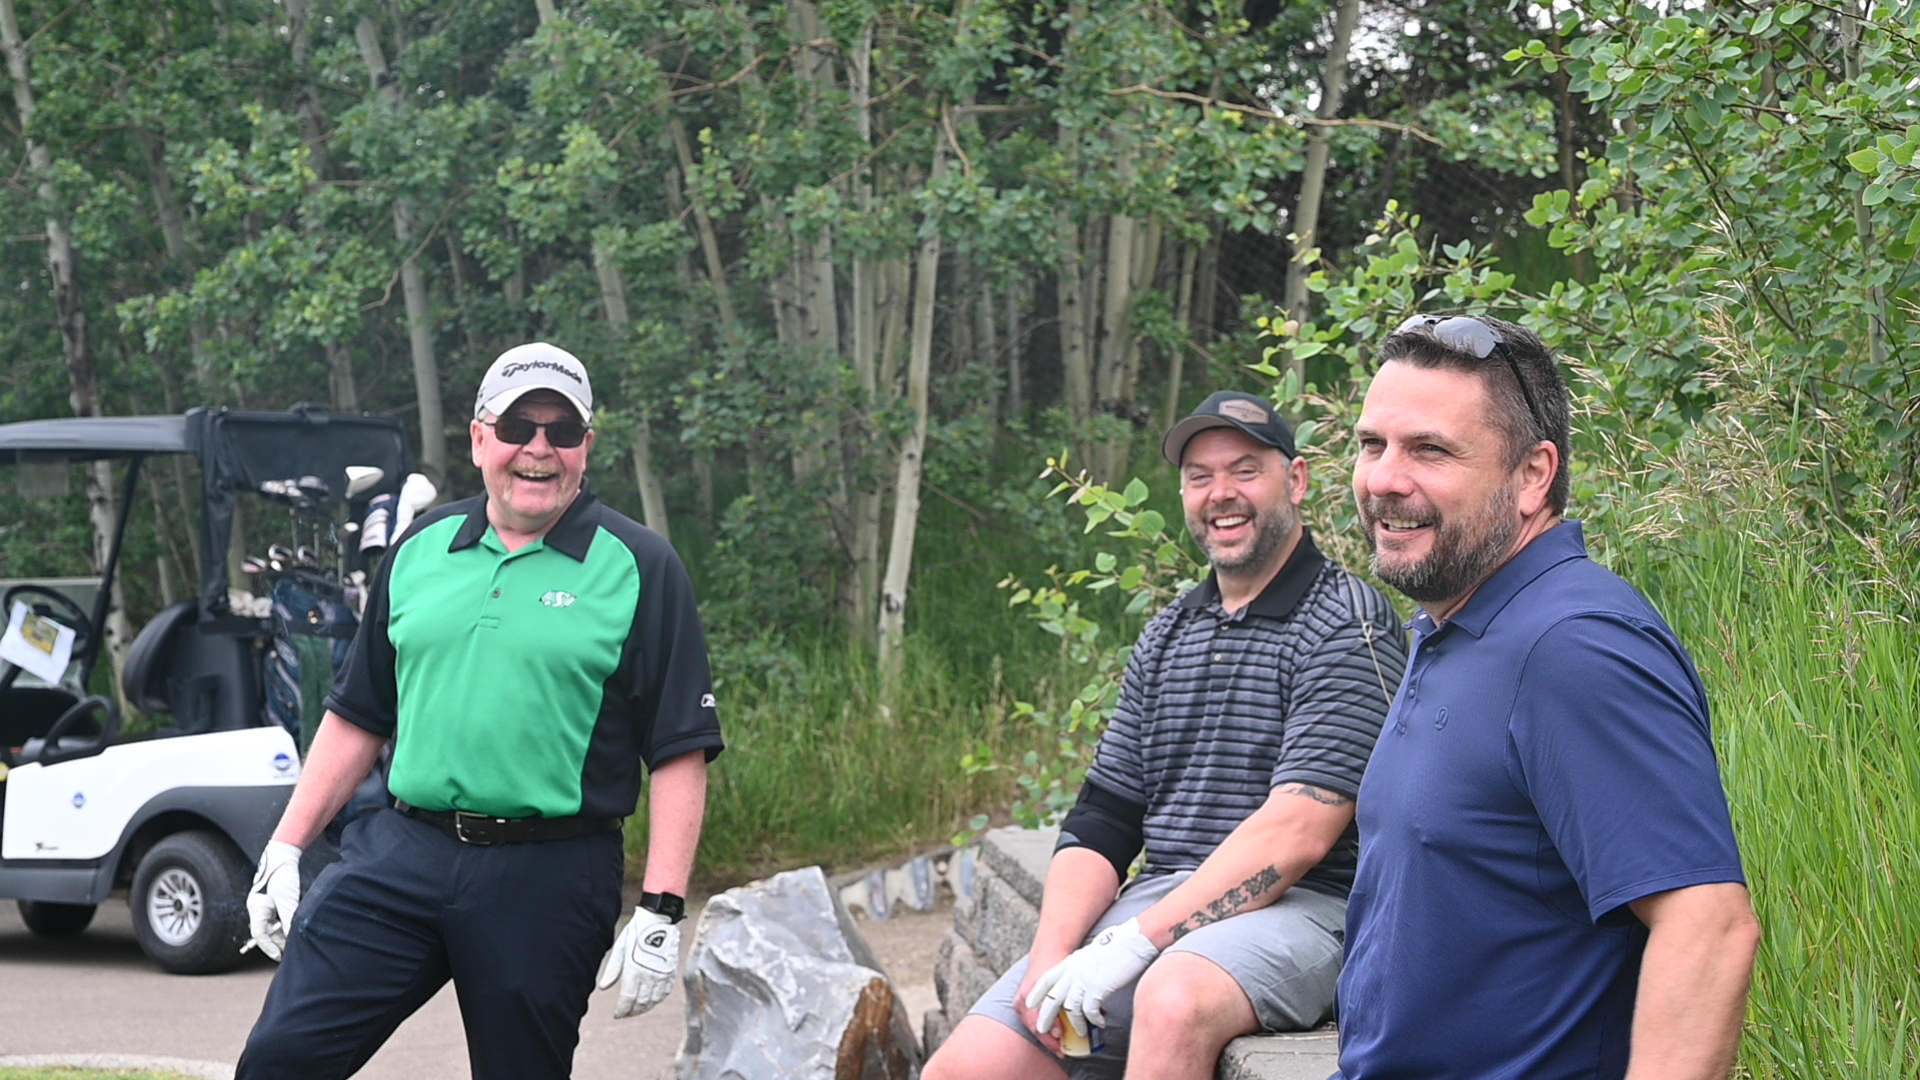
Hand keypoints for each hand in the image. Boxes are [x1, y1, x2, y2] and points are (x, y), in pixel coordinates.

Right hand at [245, 840, 302, 960]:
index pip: (259, 934)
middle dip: (278, 944)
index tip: (279, 956)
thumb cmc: (283, 875)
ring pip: (274, 928)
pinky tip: (296, 933)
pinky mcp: (275, 905)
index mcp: (256, 908)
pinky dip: (287, 927)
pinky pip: (279, 920)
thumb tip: (294, 937)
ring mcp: (266, 907)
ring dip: (284, 936)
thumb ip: (289, 918)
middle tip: (289, 956)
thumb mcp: (288, 898)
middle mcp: (258, 909)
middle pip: (266, 933)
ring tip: (294, 947)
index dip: (268, 947)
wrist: (285, 856)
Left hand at [596, 906, 679, 1018]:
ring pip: (654, 1000)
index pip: (628, 999)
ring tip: (637, 1009)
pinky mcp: (671, 970)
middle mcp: (650, 975)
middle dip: (632, 1011)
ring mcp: (662, 974)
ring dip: (645, 1008)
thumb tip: (603, 987)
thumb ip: (613, 970)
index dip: (621, 1010)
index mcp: (634, 970)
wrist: (659, 918)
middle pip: (641, 1003)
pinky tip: (652, 999)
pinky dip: (658, 999)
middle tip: (626, 1013)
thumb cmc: (636, 931)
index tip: (617, 1014)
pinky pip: (666, 992)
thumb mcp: (620, 947)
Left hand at [1025, 917, 1160, 1034]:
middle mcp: (1073, 971)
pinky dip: (1093, 1020)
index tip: (1030, 1005)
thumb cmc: (1117, 947)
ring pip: (1070, 1009)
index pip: (1047, 979)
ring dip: (1075, 1024)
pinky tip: (1099, 1023)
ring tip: (1080, 1032)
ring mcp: (1084, 980)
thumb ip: (1082, 966)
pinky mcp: (1098, 988)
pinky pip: (1089, 1012)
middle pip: (1052, 998)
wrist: (1132, 941)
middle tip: (1043, 1030)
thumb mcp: (1092, 955)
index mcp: (1071, 962)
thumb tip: (1081, 979)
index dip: (1037, 993)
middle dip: (1045, 1017)